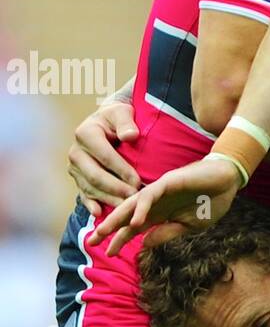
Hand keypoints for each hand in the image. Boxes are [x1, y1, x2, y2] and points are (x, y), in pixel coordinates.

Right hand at [68, 96, 139, 216]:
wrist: (105, 123)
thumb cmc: (117, 118)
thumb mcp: (122, 113)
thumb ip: (126, 122)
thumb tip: (130, 136)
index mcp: (85, 133)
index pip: (105, 156)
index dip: (122, 171)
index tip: (138, 182)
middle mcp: (76, 151)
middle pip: (95, 175)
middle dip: (116, 188)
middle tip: (134, 198)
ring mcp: (74, 167)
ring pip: (90, 187)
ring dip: (108, 199)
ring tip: (126, 208)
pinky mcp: (77, 178)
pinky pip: (84, 193)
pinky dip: (91, 204)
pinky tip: (100, 213)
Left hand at [88, 157, 241, 255]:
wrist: (228, 181)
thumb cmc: (211, 201)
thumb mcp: (189, 226)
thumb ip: (166, 233)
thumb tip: (144, 243)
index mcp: (160, 213)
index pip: (134, 227)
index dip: (120, 239)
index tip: (107, 253)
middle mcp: (155, 202)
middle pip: (125, 216)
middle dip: (108, 228)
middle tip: (90, 242)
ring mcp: (159, 191)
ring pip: (131, 204)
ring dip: (116, 218)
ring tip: (102, 231)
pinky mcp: (167, 182)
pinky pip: (150, 196)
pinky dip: (142, 208)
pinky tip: (136, 221)